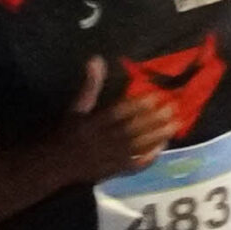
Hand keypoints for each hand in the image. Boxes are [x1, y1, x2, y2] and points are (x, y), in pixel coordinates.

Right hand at [54, 56, 174, 181]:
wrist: (56, 165)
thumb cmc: (67, 132)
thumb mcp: (76, 107)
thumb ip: (90, 85)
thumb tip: (96, 59)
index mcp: (91, 124)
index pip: (117, 113)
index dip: (137, 105)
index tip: (155, 96)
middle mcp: (102, 141)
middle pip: (131, 130)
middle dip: (152, 120)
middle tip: (172, 109)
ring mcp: (109, 158)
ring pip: (136, 147)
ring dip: (156, 136)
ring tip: (174, 125)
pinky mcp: (114, 170)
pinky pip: (134, 165)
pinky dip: (149, 157)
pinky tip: (163, 146)